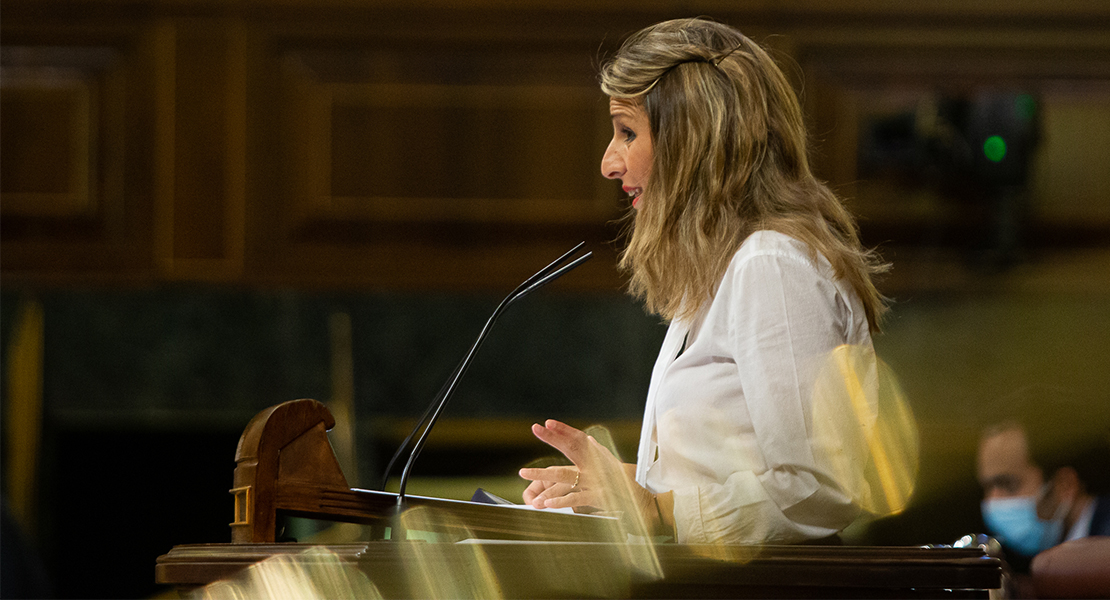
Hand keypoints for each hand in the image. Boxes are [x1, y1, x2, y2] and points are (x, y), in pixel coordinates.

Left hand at [519, 420, 656, 527]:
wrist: (644, 504)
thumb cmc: (627, 485)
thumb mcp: (613, 466)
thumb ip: (599, 453)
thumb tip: (589, 438)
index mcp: (597, 458)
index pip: (578, 439)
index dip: (563, 430)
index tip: (547, 423)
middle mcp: (595, 466)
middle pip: (570, 448)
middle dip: (552, 438)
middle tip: (535, 428)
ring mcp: (596, 482)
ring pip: (564, 476)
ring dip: (542, 474)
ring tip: (523, 473)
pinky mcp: (598, 498)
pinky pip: (575, 499)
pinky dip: (560, 501)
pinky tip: (546, 502)